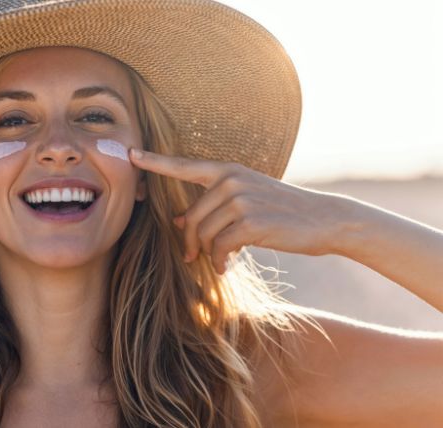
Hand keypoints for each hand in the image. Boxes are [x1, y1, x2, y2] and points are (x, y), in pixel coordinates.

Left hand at [129, 149, 349, 273]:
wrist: (324, 219)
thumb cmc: (281, 212)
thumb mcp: (245, 202)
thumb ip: (212, 206)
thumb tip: (179, 220)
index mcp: (227, 170)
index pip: (184, 166)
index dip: (155, 162)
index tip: (131, 154)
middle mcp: (230, 180)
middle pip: (192, 218)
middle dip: (190, 241)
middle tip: (193, 257)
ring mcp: (240, 199)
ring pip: (204, 234)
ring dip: (207, 254)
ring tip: (219, 262)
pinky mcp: (250, 221)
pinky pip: (219, 247)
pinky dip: (219, 261)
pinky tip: (227, 267)